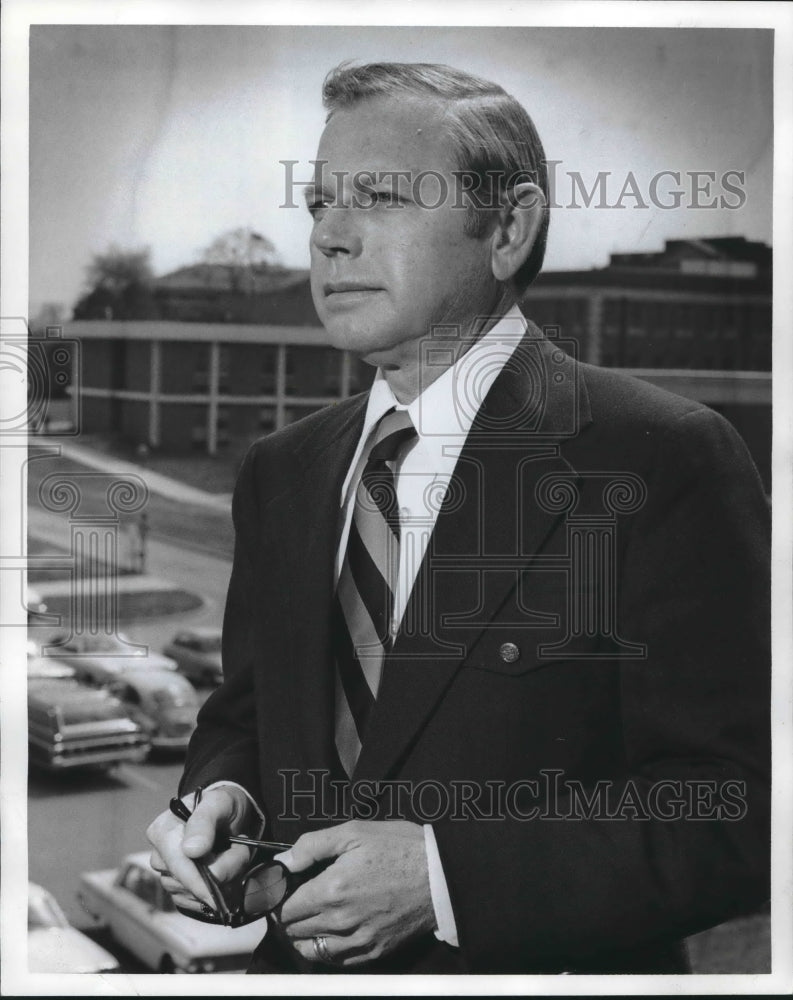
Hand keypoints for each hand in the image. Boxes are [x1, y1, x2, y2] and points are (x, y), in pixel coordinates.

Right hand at [146, 786, 255, 913]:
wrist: (231, 814)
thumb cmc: (222, 805)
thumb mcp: (218, 803)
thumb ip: (204, 822)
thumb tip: (190, 851)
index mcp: (163, 831)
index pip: (175, 864)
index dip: (196, 879)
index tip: (216, 889)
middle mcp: (160, 854)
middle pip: (183, 883)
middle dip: (215, 876)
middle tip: (241, 855)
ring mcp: (168, 873)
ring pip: (189, 895)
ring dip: (217, 883)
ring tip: (234, 857)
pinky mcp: (178, 887)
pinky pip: (191, 903)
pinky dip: (211, 895)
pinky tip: (224, 877)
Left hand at [275, 819, 435, 965]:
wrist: (441, 875)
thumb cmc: (401, 848)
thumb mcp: (355, 831)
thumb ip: (313, 845)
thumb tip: (283, 860)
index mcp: (332, 890)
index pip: (285, 908)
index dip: (277, 899)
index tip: (279, 890)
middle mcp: (341, 921)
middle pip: (294, 931)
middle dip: (287, 916)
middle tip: (292, 901)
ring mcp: (358, 940)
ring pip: (312, 950)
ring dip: (302, 937)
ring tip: (305, 920)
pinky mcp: (374, 952)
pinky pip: (337, 961)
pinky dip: (326, 950)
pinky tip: (329, 935)